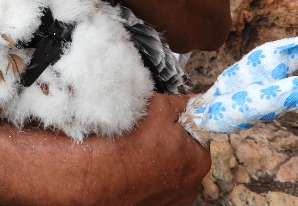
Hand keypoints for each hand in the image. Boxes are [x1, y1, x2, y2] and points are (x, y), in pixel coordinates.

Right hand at [93, 94, 210, 205]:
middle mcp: (189, 185)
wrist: (97, 174)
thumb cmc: (129, 143)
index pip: (200, 132)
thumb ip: (184, 103)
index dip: (181, 120)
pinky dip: (143, 171)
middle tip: (147, 128)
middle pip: (184, 151)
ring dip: (155, 156)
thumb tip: (196, 101)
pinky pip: (152, 181)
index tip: (168, 116)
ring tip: (135, 146)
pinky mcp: (151, 203)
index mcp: (199, 159)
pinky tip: (130, 161)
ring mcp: (170, 198)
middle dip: (169, 138)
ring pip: (167, 166)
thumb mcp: (160, 107)